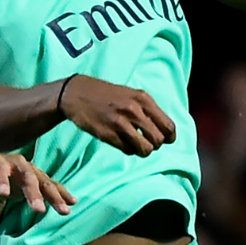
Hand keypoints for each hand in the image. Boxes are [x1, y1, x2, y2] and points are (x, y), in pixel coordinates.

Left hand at [0, 153, 75, 218]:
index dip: (0, 179)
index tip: (4, 194)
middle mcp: (11, 162)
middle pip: (23, 173)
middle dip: (31, 191)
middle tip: (38, 210)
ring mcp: (25, 169)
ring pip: (41, 179)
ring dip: (52, 194)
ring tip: (63, 210)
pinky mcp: (35, 177)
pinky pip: (50, 184)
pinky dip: (61, 192)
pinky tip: (72, 203)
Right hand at [59, 74, 176, 156]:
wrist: (76, 94)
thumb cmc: (106, 94)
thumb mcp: (131, 94)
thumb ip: (147, 109)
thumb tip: (164, 130)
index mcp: (143, 99)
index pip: (168, 126)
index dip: (169, 137)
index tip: (164, 140)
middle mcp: (134, 110)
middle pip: (159, 140)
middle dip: (155, 144)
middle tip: (146, 141)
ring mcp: (120, 123)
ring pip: (146, 149)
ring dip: (142, 150)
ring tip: (135, 144)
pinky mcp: (108, 134)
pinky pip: (128, 150)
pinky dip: (128, 149)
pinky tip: (121, 141)